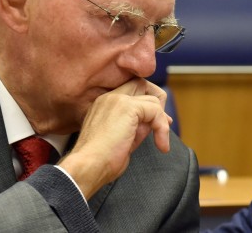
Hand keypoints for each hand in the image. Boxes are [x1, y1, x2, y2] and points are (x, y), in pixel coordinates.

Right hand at [58, 77, 171, 198]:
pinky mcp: (127, 107)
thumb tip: (156, 121)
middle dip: (158, 102)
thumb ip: (138, 125)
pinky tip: (160, 144)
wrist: (88, 167)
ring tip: (160, 142)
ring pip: (153, 99)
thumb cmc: (102, 161)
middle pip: (142, 84)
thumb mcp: (124, 138)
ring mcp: (117, 100)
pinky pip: (156, 110)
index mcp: (105, 104)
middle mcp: (109, 98)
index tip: (156, 124)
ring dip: (162, 122)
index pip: (132, 90)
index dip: (148, 102)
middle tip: (163, 125)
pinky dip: (162, 128)